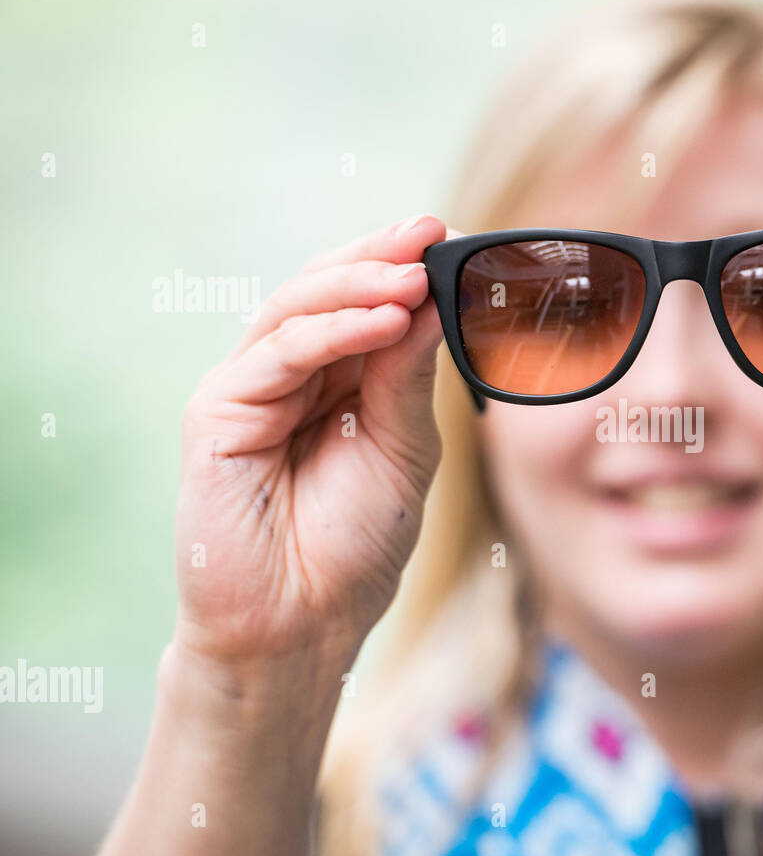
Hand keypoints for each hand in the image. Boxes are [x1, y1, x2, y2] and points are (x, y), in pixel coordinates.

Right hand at [174, 215, 449, 667]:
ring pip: (298, 309)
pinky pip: (278, 354)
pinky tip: (385, 319)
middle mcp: (290, 376)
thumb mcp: (403, 449)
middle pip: (327, 290)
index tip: (451, 236)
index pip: (364, 303)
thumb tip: (429, 299)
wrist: (304, 623)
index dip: (401, 265)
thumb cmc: (354, 546)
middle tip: (430, 232)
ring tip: (415, 275)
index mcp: (336, 382)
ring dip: (361, 284)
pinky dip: (332, 331)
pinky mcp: (218, 411)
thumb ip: (408, 377)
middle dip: (380, 257)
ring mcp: (251, 389)